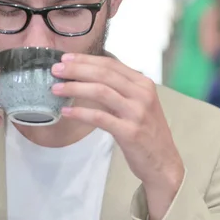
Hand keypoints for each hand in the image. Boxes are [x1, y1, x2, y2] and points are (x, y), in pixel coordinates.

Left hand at [51, 54, 183, 217]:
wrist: (164, 162)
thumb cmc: (147, 131)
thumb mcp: (138, 103)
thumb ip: (119, 89)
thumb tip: (87, 75)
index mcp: (143, 83)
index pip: (111, 64)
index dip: (86, 59)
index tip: (66, 58)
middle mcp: (142, 94)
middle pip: (104, 74)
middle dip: (77, 69)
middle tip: (56, 70)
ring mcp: (137, 113)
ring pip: (101, 91)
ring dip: (75, 88)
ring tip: (56, 89)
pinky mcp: (130, 132)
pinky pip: (100, 118)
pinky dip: (80, 113)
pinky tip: (66, 112)